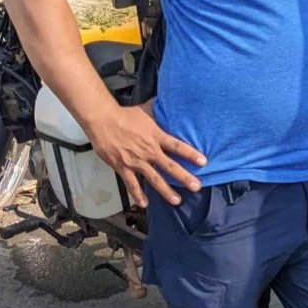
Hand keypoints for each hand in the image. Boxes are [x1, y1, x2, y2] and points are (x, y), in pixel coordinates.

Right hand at [85, 104, 206, 207]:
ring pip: (154, 179)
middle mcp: (149, 151)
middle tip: (197, 187)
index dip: (191, 154)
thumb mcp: (145, 111)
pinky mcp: (123, 167)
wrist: (103, 121)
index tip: (203, 162)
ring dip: (166, 191)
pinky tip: (144, 204)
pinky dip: (138, 195)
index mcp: (156, 136)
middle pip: (170, 167)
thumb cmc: (125, 115)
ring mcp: (136, 161)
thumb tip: (167, 103)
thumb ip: (158, 112)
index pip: (178, 147)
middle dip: (184, 178)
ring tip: (176, 201)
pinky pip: (132, 184)